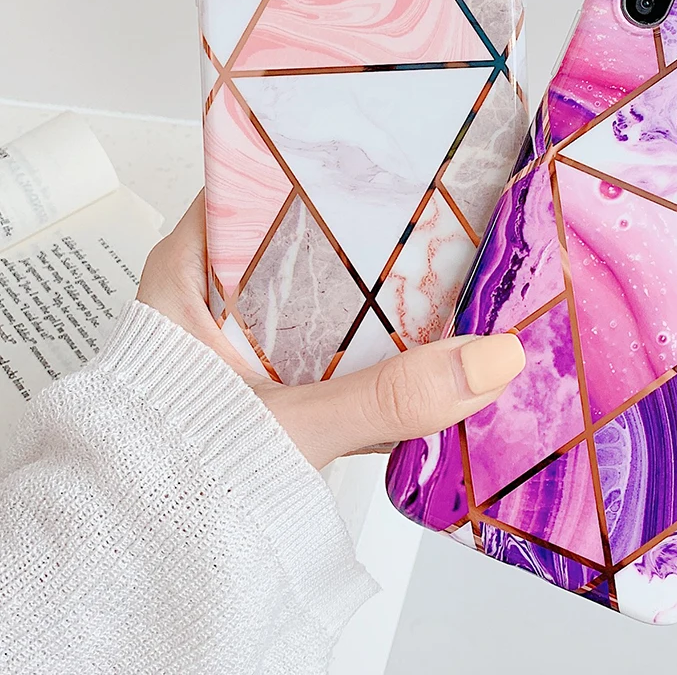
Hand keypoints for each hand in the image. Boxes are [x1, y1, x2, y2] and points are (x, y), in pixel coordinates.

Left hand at [137, 192, 523, 468]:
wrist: (145, 559)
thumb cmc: (181, 477)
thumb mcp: (290, 423)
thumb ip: (388, 397)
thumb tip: (493, 359)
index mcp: (189, 267)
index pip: (261, 179)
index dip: (329, 162)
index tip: (398, 155)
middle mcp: (215, 289)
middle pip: (307, 232)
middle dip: (374, 228)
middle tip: (446, 204)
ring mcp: (245, 333)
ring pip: (326, 288)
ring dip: (379, 288)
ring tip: (450, 259)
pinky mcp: (271, 375)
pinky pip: (333, 338)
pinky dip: (372, 340)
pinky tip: (424, 337)